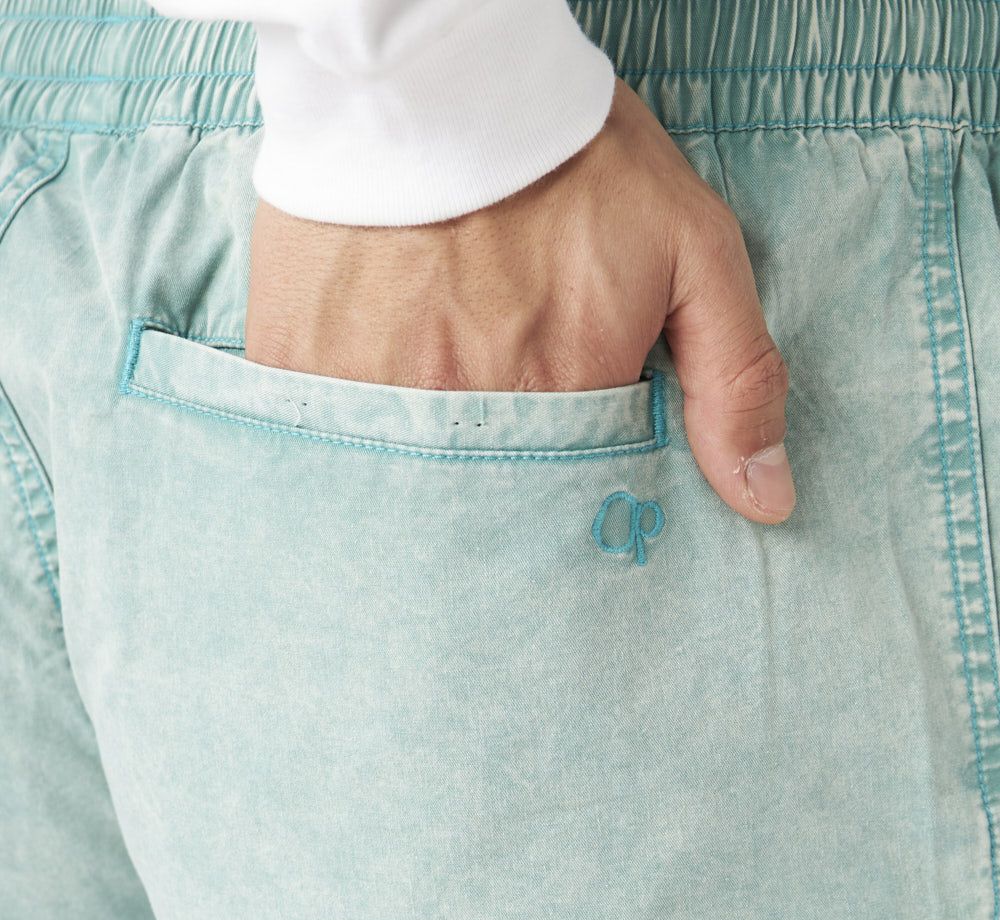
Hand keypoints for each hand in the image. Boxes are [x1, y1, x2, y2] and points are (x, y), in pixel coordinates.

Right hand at [245, 78, 793, 523]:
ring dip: (421, 472)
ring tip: (431, 415)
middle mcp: (462, 415)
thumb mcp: (692, 248)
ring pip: (402, 486)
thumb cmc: (572, 158)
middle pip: (484, 510)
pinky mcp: (296, 364)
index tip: (567, 485)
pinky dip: (345, 437)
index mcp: (561, 399)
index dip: (573, 501)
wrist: (435, 72)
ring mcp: (368, 395)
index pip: (574, 511)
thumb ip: (737, 376)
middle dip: (497, 497)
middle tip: (492, 440)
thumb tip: (766, 502)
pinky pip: (322, 441)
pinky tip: (365, 396)